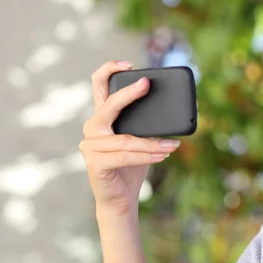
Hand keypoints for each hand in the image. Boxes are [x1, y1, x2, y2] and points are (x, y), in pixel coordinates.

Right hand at [79, 60, 180, 215]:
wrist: (121, 198)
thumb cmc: (132, 165)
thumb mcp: (140, 138)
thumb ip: (146, 123)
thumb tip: (171, 108)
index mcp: (102, 116)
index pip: (98, 85)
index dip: (109, 69)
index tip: (128, 64)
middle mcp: (93, 128)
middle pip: (109, 105)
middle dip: (129, 93)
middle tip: (147, 85)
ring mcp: (90, 146)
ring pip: (126, 139)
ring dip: (153, 143)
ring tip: (172, 145)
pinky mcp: (95, 163)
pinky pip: (126, 156)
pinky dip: (147, 155)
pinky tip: (163, 154)